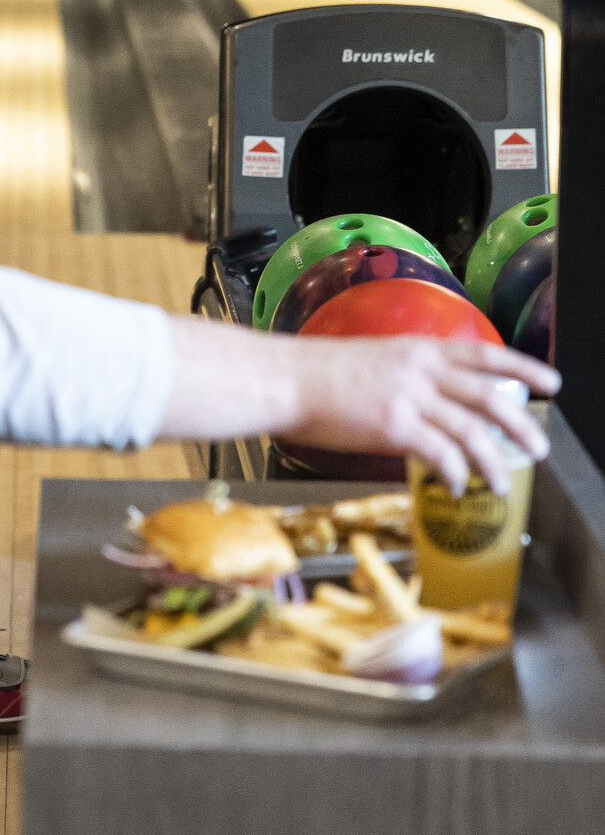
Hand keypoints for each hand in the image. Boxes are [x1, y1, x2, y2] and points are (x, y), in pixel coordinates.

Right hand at [276, 338, 557, 494]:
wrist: (285, 378)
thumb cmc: (318, 373)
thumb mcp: (375, 361)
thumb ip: (408, 376)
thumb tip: (431, 402)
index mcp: (417, 349)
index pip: (484, 354)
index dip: (523, 367)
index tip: (550, 381)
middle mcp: (420, 369)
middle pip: (490, 395)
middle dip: (521, 423)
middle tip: (539, 446)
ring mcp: (409, 396)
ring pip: (472, 430)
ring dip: (493, 460)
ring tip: (502, 481)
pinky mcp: (394, 425)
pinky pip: (440, 455)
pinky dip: (455, 474)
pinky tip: (455, 485)